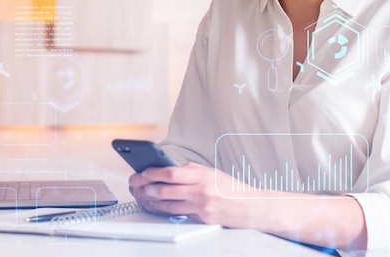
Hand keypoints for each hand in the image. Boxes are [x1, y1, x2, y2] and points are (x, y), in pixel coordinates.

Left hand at [128, 162, 245, 225]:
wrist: (251, 206)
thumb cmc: (231, 188)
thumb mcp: (211, 173)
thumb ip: (192, 172)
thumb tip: (169, 170)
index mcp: (202, 175)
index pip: (171, 172)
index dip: (153, 173)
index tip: (143, 172)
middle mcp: (200, 190)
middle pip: (166, 189)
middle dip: (148, 187)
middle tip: (138, 185)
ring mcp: (201, 206)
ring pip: (168, 204)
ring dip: (153, 201)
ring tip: (144, 196)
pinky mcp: (202, 219)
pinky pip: (179, 215)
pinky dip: (166, 211)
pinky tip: (159, 207)